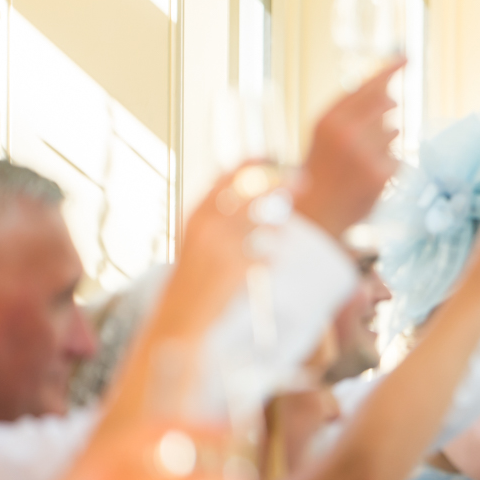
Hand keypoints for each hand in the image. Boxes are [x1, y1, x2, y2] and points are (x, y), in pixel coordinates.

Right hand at [149, 164, 278, 338]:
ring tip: (284, 225)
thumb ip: (215, 222)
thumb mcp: (194, 246)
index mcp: (194, 218)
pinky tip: (271, 261)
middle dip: (278, 183)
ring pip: (262, 222)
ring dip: (278, 222)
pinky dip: (271, 257)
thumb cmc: (188, 287)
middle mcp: (206, 228)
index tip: (270, 156)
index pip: (224, 179)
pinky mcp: (235, 271)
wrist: (177, 323)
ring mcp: (221, 247)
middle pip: (250, 193)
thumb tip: (250, 202)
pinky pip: (265, 256)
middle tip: (302, 178)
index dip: (249, 164)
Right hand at [295, 59, 404, 235]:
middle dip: (388, 108)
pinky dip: (388, 163)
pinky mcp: (382, 173)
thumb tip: (390, 93)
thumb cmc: (319, 171)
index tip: (407, 58)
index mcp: (328, 118)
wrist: (316, 213)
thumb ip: (350, 112)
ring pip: (394, 130)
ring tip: (361, 159)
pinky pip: (397, 156)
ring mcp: (366, 152)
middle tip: (377, 123)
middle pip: (386, 102)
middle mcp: (346, 131)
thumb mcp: (324, 134)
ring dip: (385, 140)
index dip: (389, 69)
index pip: (367, 84)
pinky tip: (369, 176)